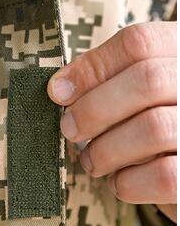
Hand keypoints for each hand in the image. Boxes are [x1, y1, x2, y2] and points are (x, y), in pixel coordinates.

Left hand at [48, 21, 176, 222]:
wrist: (179, 170)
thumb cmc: (154, 131)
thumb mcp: (139, 98)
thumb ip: (109, 84)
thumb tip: (60, 89)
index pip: (140, 43)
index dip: (91, 67)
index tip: (59, 92)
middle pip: (147, 80)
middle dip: (94, 108)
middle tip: (70, 129)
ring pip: (154, 128)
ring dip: (106, 150)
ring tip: (92, 161)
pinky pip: (163, 176)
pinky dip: (128, 182)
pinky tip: (120, 181)